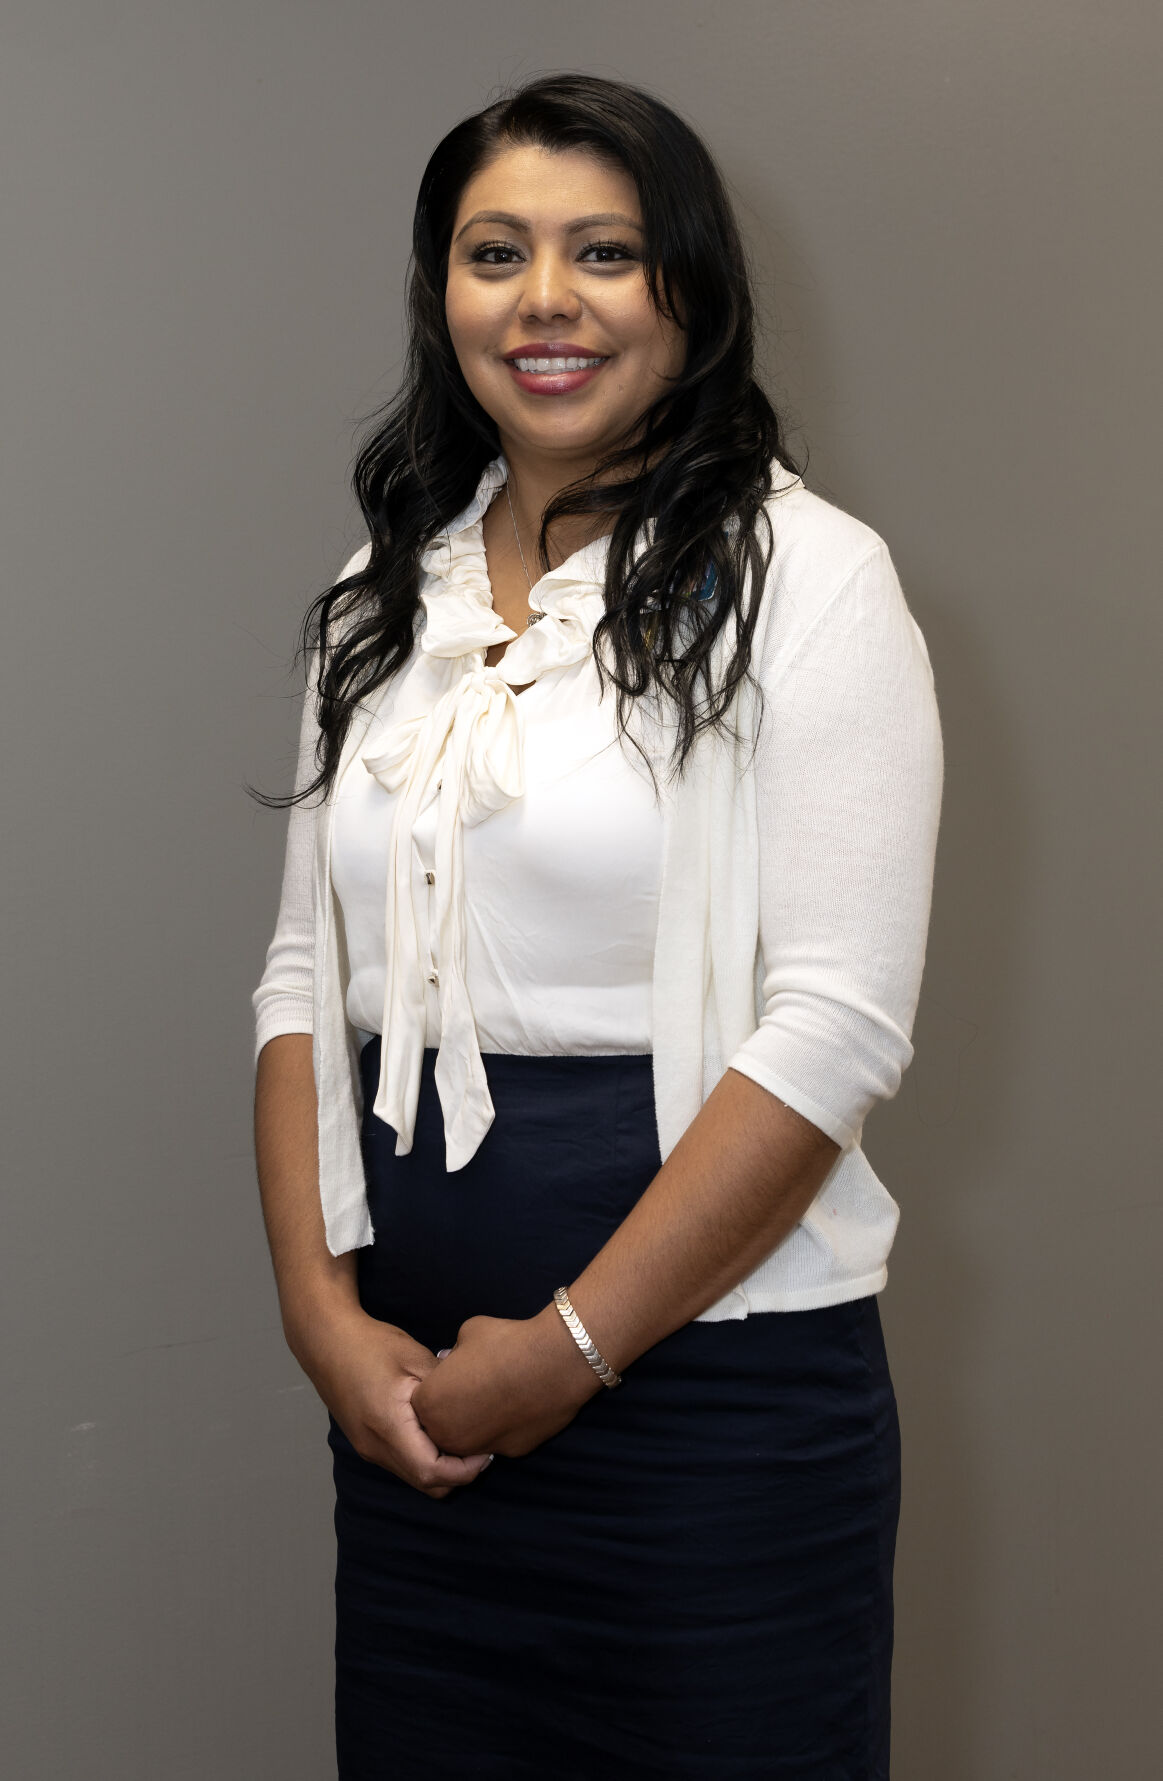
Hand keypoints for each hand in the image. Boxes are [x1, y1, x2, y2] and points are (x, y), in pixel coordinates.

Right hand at [290, 1302, 493, 1498]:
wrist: (326, 1341)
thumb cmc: (371, 1345)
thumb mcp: (415, 1358)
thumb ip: (445, 1386)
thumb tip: (475, 1403)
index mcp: (389, 1427)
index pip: (431, 1472)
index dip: (464, 1470)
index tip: (487, 1452)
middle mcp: (376, 1448)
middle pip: (424, 1483)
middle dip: (457, 1475)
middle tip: (481, 1448)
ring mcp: (368, 1449)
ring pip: (413, 1477)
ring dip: (441, 1468)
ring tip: (464, 1440)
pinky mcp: (366, 1443)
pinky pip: (402, 1464)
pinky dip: (424, 1458)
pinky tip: (438, 1433)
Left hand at [411, 1303, 602, 1459]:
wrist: (553, 1361)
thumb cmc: (504, 1342)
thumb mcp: (466, 1335)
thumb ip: (453, 1355)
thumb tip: (453, 1362)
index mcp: (429, 1404)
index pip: (423, 1400)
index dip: (439, 1384)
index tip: (456, 1372)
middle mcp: (448, 1434)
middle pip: (442, 1426)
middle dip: (453, 1408)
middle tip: (475, 1386)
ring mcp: (479, 1448)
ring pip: (469, 1440)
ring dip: (476, 1423)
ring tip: (496, 1395)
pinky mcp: (510, 1453)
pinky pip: (498, 1442)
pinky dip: (504, 1427)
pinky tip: (518, 1404)